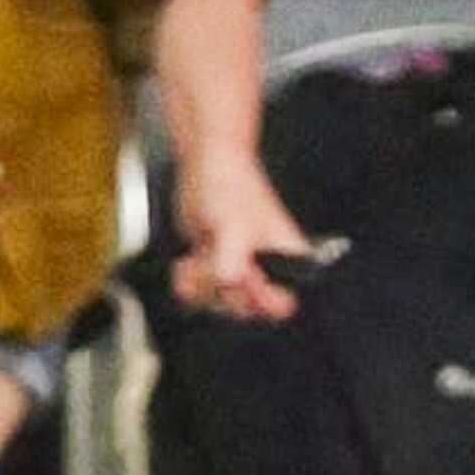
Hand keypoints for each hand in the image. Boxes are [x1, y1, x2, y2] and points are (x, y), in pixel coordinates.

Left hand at [171, 144, 307, 320]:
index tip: (243, 278)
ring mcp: (237, 270)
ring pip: (217, 303)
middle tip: (215, 258)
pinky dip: (187, 281)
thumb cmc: (230, 187)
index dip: (259, 299)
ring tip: (199, 254)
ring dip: (200, 282)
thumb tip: (229, 284)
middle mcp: (264, 269)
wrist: (204, 166)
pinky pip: (199, 294)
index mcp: (286, 260)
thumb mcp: (234, 228)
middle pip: (245, 309)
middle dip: (222, 287)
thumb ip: (233, 262)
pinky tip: (190, 259)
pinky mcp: (212, 268)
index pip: (281, 304)